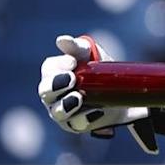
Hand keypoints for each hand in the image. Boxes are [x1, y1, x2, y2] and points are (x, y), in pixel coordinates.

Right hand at [38, 35, 158, 154]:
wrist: (119, 92)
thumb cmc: (97, 69)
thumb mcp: (90, 54)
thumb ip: (76, 47)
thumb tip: (61, 40)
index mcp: (53, 73)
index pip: (49, 69)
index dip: (59, 66)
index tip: (73, 62)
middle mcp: (52, 94)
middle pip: (45, 92)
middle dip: (56, 86)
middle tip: (72, 79)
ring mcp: (61, 111)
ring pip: (57, 112)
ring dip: (66, 105)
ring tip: (78, 98)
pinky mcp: (75, 125)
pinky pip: (77, 124)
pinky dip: (86, 117)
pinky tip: (97, 111)